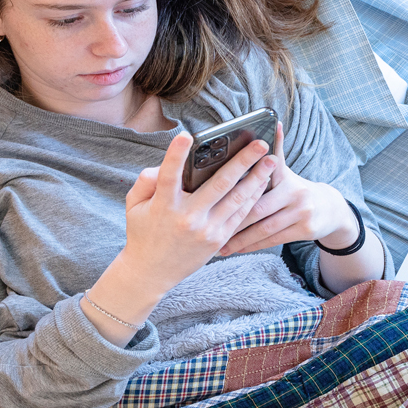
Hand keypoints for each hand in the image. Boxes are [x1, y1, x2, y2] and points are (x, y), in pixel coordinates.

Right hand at [121, 132, 276, 294]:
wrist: (151, 272)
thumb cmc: (143, 232)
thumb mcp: (135, 205)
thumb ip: (146, 180)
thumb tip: (166, 162)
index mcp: (164, 205)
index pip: (169, 176)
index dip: (176, 155)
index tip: (187, 135)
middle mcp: (187, 217)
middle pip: (219, 184)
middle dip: (243, 161)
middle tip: (260, 143)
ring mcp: (206, 230)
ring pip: (237, 199)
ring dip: (257, 178)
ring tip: (272, 160)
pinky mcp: (218, 240)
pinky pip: (240, 215)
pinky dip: (252, 197)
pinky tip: (262, 183)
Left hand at [221, 122, 359, 255]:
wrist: (330, 208)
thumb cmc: (297, 189)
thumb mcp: (286, 171)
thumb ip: (277, 150)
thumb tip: (274, 122)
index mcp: (286, 177)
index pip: (257, 184)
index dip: (236, 192)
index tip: (213, 199)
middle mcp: (296, 194)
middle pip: (258, 209)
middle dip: (233, 221)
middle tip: (209, 229)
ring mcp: (302, 213)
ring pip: (265, 229)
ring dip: (240, 239)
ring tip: (220, 247)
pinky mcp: (306, 230)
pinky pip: (274, 240)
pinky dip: (254, 245)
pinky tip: (238, 249)